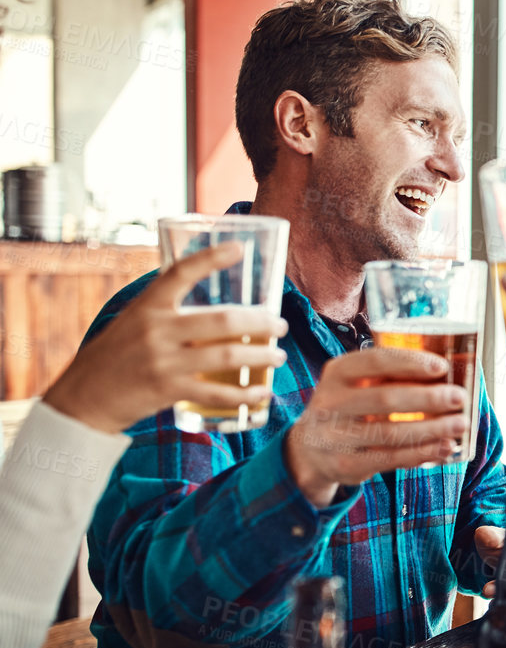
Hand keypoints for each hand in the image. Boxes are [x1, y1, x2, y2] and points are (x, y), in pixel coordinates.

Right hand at [44, 242, 288, 434]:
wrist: (83, 398)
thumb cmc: (116, 355)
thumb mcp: (133, 321)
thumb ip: (167, 311)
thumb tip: (212, 300)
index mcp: (146, 307)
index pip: (179, 273)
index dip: (209, 259)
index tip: (239, 249)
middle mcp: (155, 330)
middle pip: (223, 320)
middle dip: (261, 322)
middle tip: (280, 325)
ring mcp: (162, 361)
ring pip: (228, 356)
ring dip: (262, 356)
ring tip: (278, 356)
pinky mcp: (168, 390)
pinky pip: (217, 393)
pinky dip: (245, 394)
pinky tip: (262, 393)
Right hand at [284, 348, 470, 505]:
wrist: (309, 448)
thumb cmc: (349, 407)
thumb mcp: (355, 383)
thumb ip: (388, 377)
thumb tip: (446, 376)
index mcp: (336, 372)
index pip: (375, 361)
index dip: (410, 363)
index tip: (442, 367)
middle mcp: (330, 403)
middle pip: (385, 399)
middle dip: (429, 398)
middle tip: (459, 397)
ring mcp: (335, 437)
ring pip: (391, 433)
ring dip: (432, 429)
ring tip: (461, 424)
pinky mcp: (346, 465)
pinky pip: (391, 459)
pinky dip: (423, 453)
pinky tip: (446, 447)